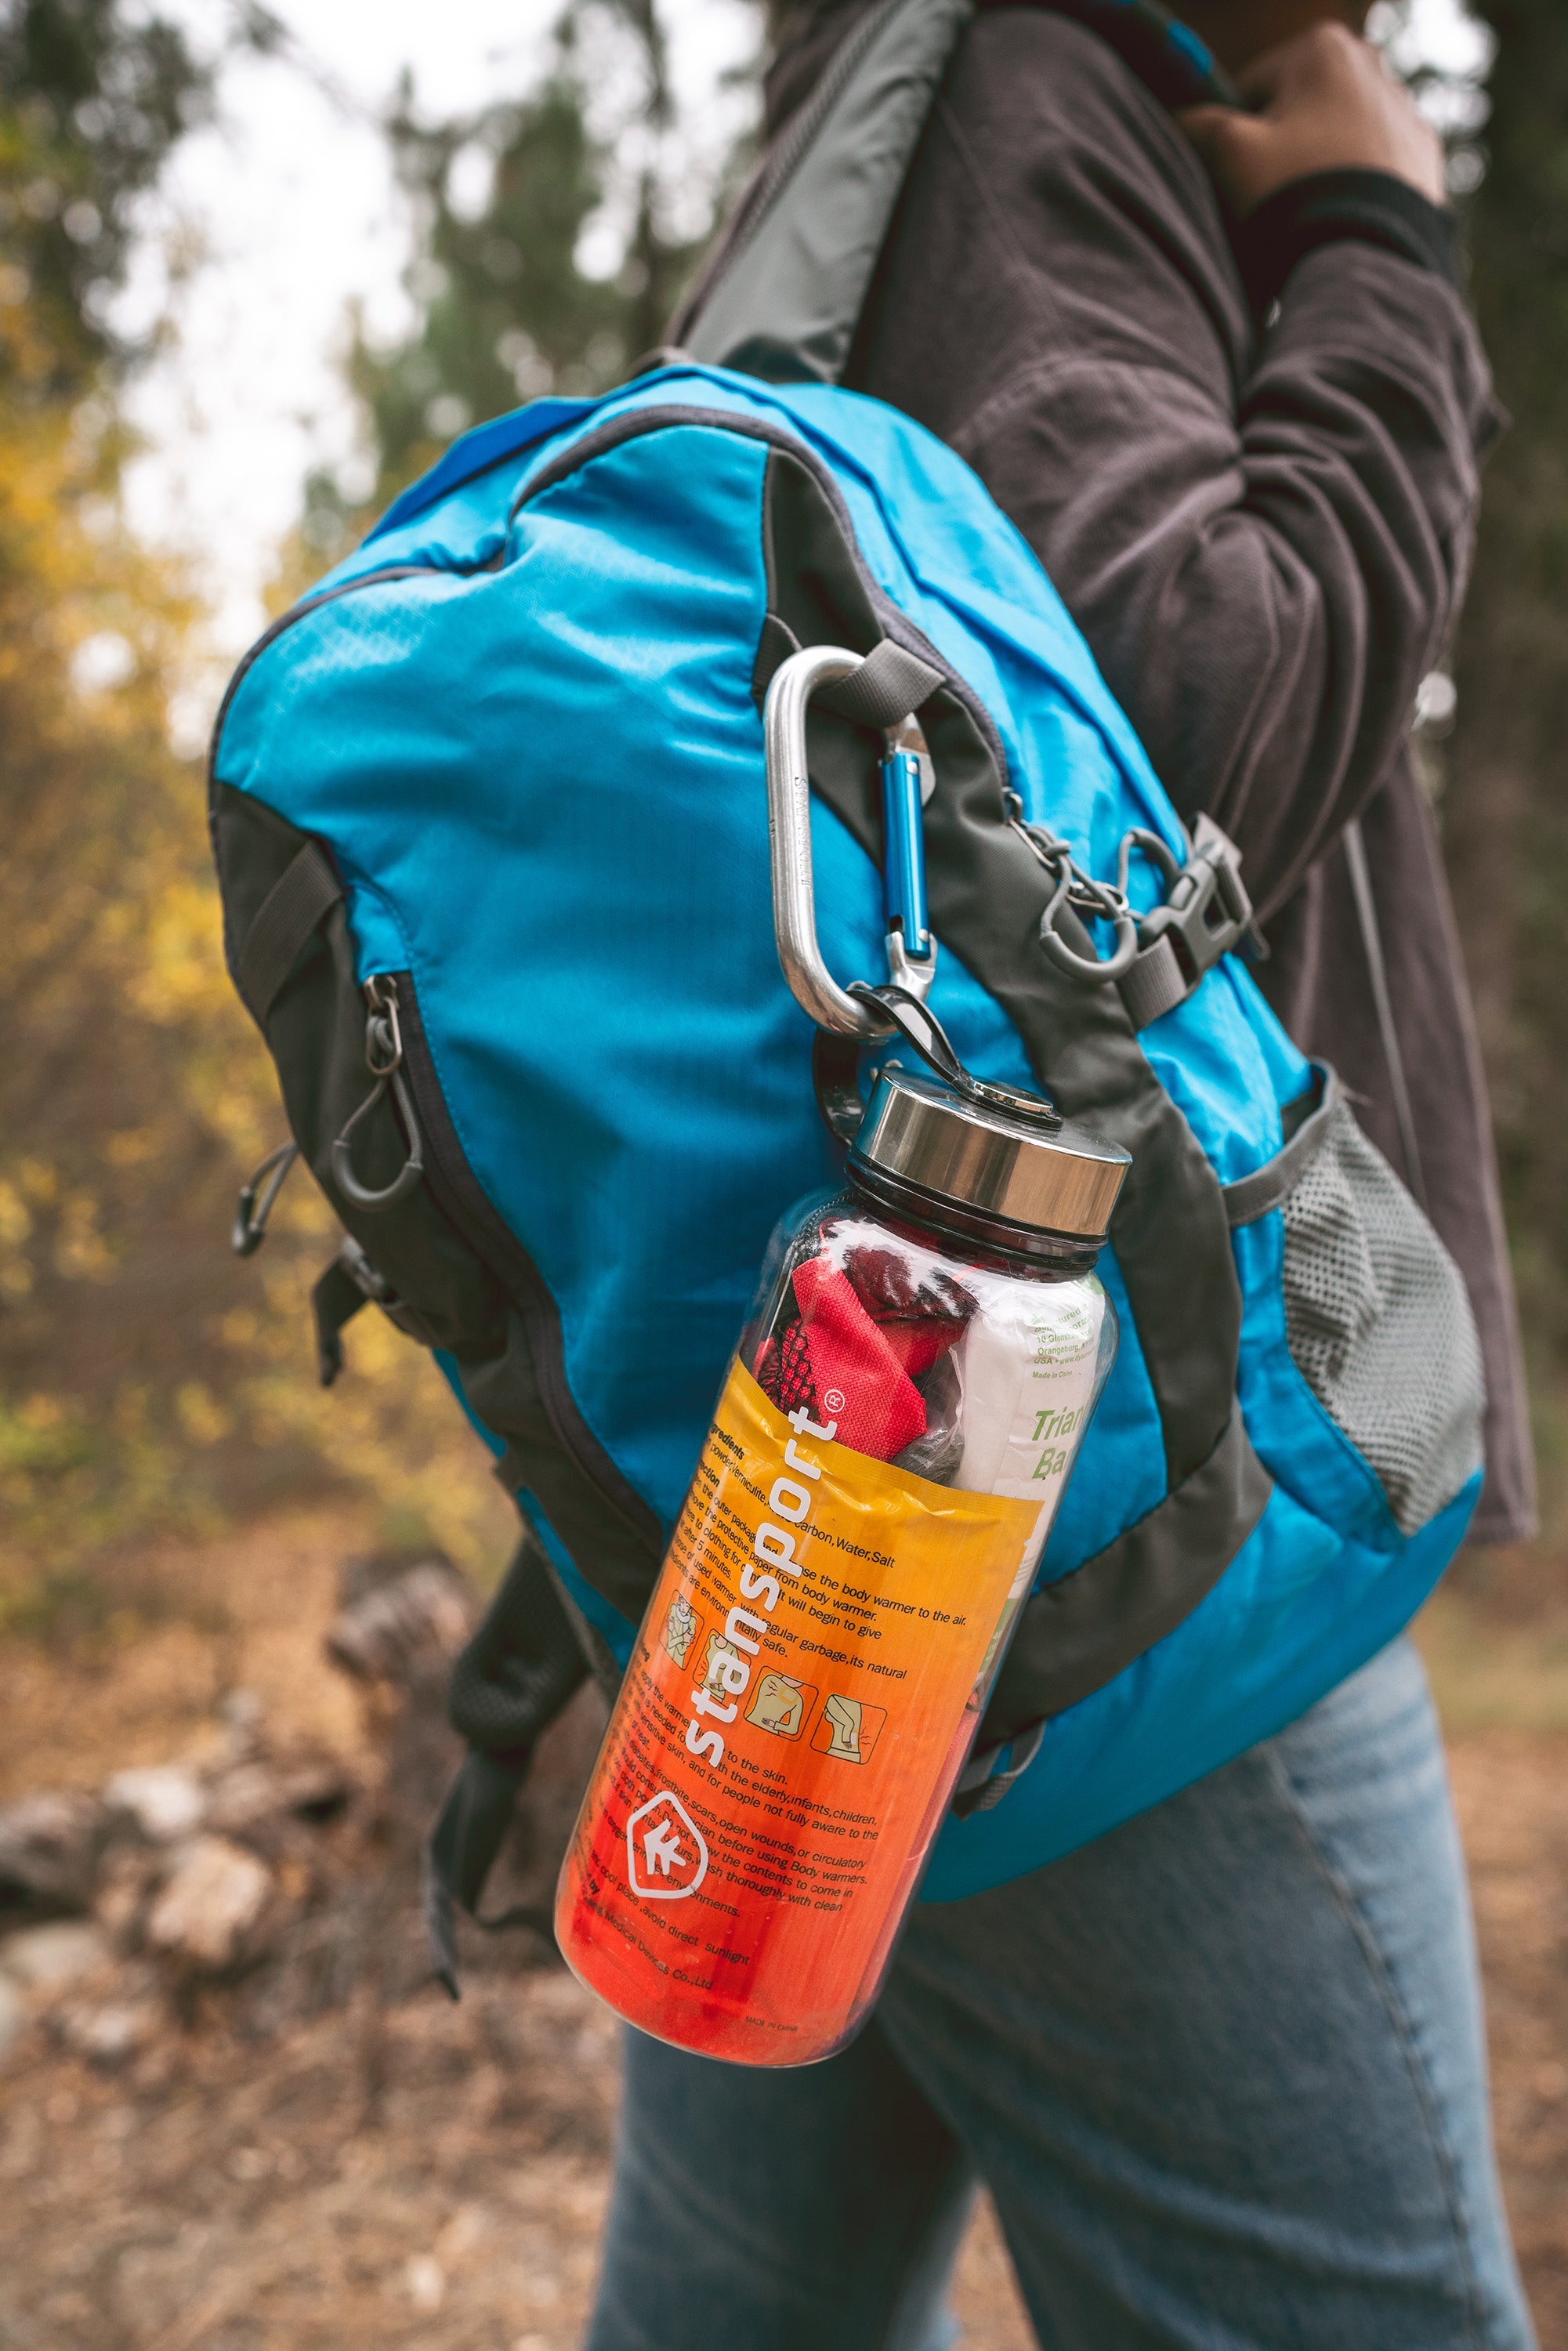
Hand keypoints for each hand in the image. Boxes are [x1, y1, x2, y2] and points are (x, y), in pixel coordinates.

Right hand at [1179, 23, 1445, 218]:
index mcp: (1324, 47)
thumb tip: (1181, 122)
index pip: (1253, 86)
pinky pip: (1375, 170)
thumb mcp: (1228, 153)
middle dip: (1281, 148)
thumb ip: (1197, 125)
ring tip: (1305, 215)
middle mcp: (1375, 66)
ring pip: (1338, 140)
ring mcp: (1407, 114)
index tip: (1234, 173)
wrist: (1368, 255)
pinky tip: (1340, 222)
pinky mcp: (1427, 160)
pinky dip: (1354, 190)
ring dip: (1317, 170)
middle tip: (1269, 197)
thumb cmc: (1294, 193)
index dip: (1233, 133)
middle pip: (1301, 110)